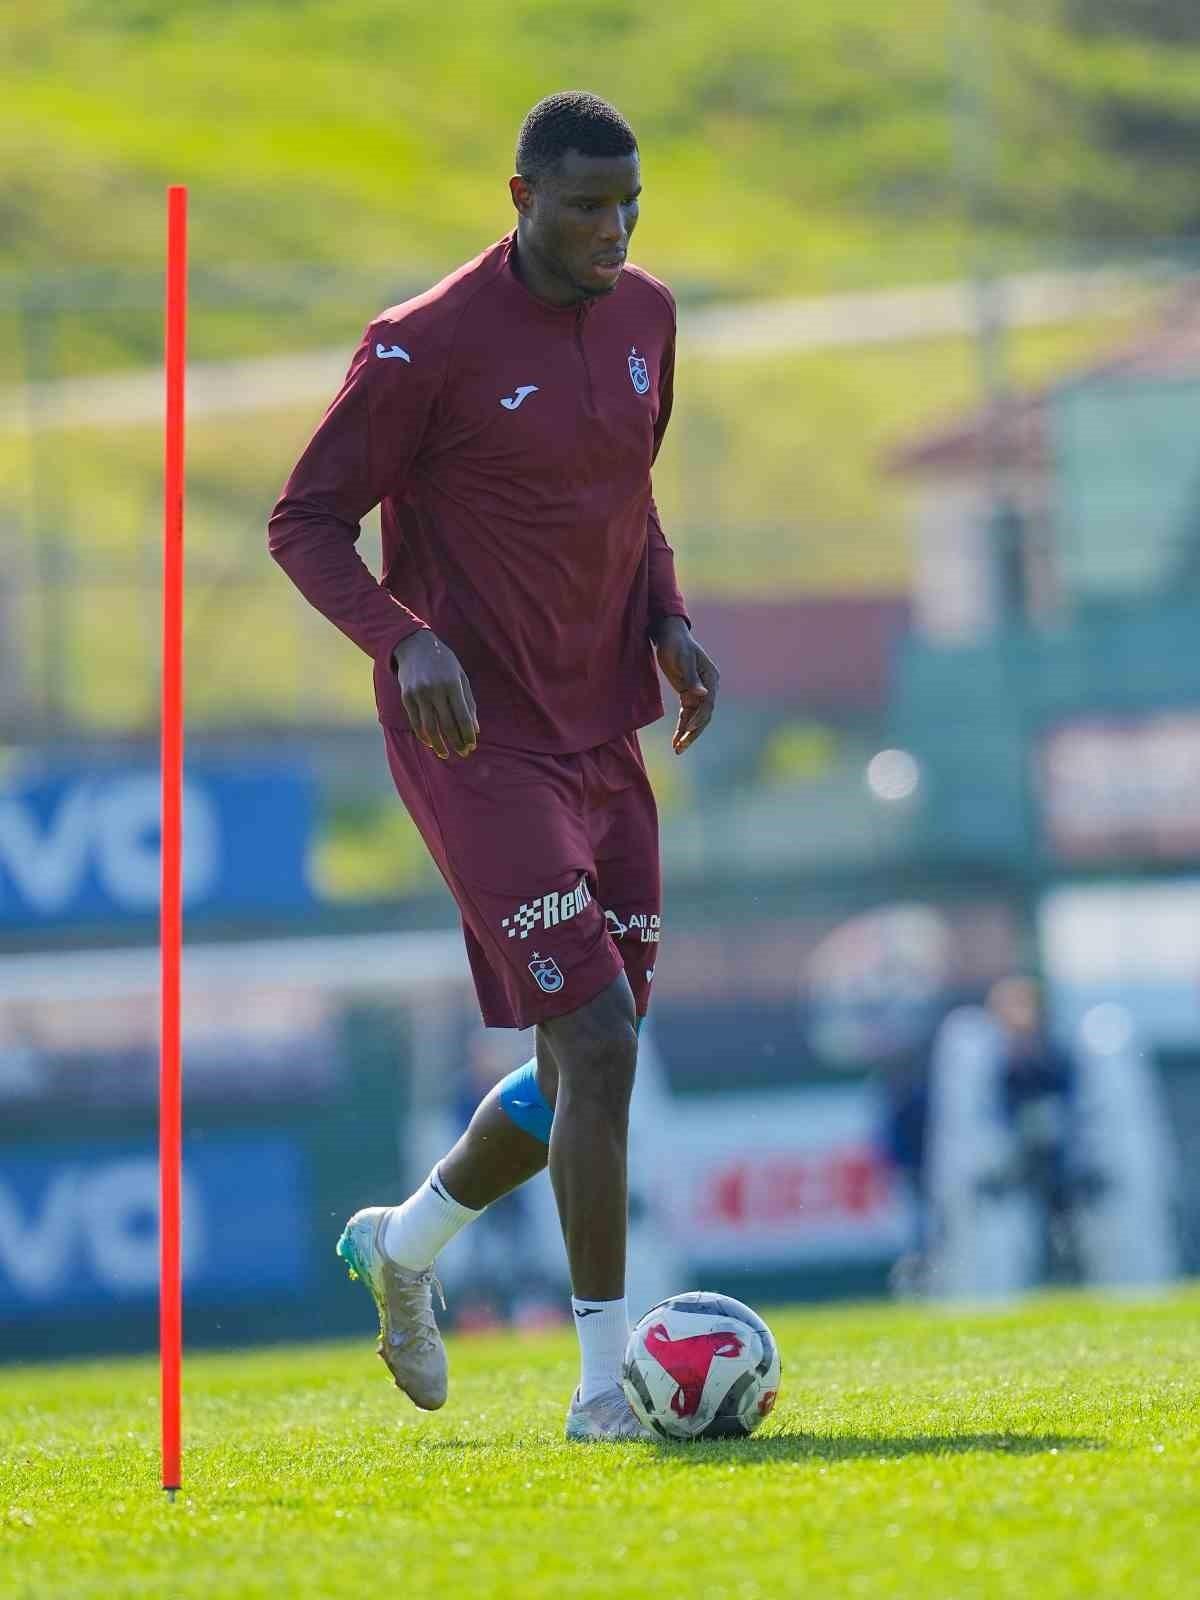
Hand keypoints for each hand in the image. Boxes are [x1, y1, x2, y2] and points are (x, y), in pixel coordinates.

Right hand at [392, 630, 478, 757]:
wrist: (414, 645)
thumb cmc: (444, 662)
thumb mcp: (460, 676)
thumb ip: (469, 702)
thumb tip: (475, 729)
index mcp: (452, 685)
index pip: (462, 717)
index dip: (467, 734)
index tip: (472, 746)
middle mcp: (435, 690)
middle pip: (447, 725)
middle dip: (456, 742)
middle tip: (463, 753)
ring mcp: (419, 694)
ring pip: (430, 728)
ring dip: (439, 745)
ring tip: (445, 754)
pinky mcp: (407, 697)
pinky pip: (415, 722)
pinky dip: (423, 735)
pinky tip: (430, 743)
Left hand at [653, 616, 718, 753]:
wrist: (668, 636)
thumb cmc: (676, 644)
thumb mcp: (682, 659)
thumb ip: (692, 678)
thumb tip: (703, 695)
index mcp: (711, 679)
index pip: (708, 704)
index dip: (699, 718)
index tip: (688, 729)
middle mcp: (708, 688)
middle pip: (704, 715)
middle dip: (693, 732)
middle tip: (681, 747)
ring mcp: (699, 693)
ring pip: (695, 718)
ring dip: (687, 734)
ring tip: (677, 749)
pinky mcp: (688, 695)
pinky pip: (686, 715)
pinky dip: (681, 727)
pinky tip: (675, 741)